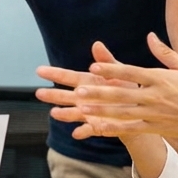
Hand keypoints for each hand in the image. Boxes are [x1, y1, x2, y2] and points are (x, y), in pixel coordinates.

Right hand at [36, 42, 160, 154]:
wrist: (139, 110)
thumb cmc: (127, 88)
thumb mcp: (119, 71)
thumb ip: (106, 61)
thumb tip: (97, 44)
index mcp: (87, 83)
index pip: (67, 77)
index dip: (54, 74)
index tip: (39, 70)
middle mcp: (84, 98)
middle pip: (64, 96)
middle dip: (52, 95)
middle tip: (38, 93)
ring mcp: (88, 113)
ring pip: (72, 113)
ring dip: (64, 114)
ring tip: (54, 113)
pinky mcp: (97, 126)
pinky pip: (89, 130)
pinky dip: (83, 132)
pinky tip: (76, 133)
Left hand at [46, 35, 177, 142]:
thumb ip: (165, 53)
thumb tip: (150, 36)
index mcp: (161, 79)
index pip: (131, 73)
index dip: (111, 70)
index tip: (94, 67)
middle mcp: (155, 96)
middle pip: (122, 93)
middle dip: (99, 92)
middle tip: (78, 91)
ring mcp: (154, 113)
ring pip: (122, 112)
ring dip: (101, 110)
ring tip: (81, 108)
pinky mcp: (155, 127)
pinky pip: (132, 128)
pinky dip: (114, 128)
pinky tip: (98, 127)